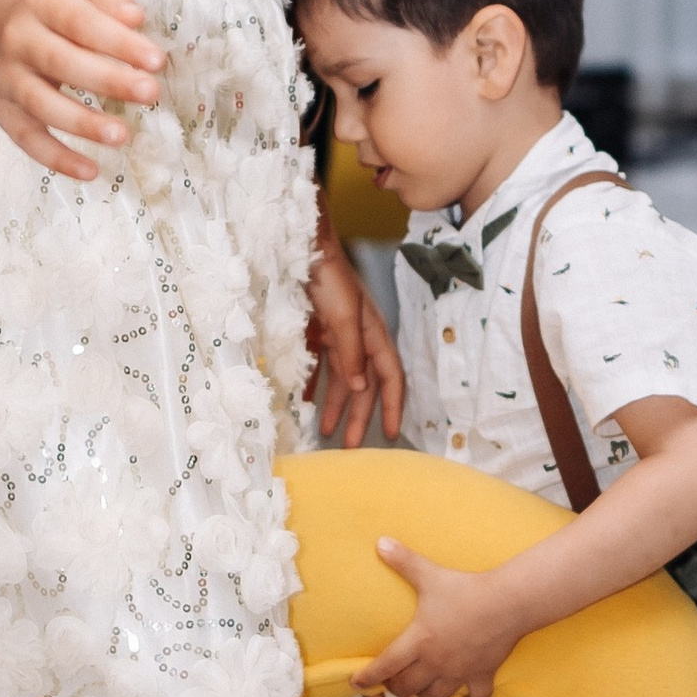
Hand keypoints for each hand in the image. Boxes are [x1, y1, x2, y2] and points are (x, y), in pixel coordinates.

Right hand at [0, 0, 162, 178]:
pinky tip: (90, 171)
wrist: (0, 11)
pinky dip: (55, 158)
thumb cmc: (56, 1)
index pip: (81, 22)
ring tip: (121, 136)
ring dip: (81, 123)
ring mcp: (8, 77)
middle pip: (60, 62)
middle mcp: (18, 39)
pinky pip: (26, 138)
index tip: (156, 60)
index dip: (118, 42)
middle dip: (107, 81)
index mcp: (41, 1)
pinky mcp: (4, 108)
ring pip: (40, 104)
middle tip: (150, 93)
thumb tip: (135, 18)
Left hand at [307, 237, 402, 446]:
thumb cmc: (330, 279)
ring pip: (341, 379)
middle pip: (364, 385)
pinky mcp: (315, 332)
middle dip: (360, 416)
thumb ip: (352, 354)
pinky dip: (313, 386)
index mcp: (374, 334)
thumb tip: (362, 389)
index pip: (391, 377)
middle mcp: (359, 338)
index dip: (394, 406)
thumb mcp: (343, 319)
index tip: (393, 434)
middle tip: (351, 447)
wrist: (302, 249)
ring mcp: (337, 335)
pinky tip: (305, 402)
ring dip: (336, 405)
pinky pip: (317, 367)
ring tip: (328, 432)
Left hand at [356, 535, 517, 696]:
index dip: (368, 677)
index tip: (358, 683)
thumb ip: (404, 561)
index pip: (385, 665)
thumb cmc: (467, 589)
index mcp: (419, 641)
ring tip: (422, 688)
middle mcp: (436, 662)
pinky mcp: (482, 674)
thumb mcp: (430, 575)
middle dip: (397, 687)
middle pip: (407, 687)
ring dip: (425, 695)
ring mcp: (460, 671)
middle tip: (395, 681)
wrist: (507, 601)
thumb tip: (381, 542)